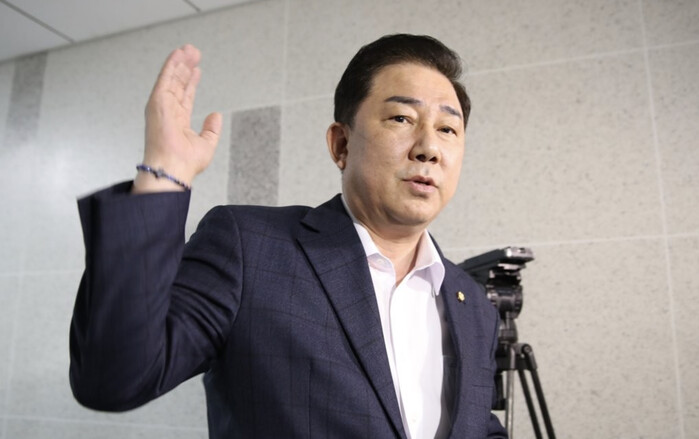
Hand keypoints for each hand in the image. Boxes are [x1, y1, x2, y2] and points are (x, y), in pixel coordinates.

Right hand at [133, 44, 221, 192]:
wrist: (174, 168)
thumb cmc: (185, 163)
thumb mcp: (206, 144)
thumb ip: (211, 129)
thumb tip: (216, 115)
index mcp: (178, 122)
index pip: (185, 96)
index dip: (191, 82)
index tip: (196, 70)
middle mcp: (168, 112)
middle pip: (178, 84)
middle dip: (186, 67)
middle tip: (193, 52)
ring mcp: (162, 106)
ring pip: (172, 79)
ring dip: (179, 62)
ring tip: (188, 49)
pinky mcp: (157, 102)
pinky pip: (165, 79)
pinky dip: (171, 66)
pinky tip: (177, 55)